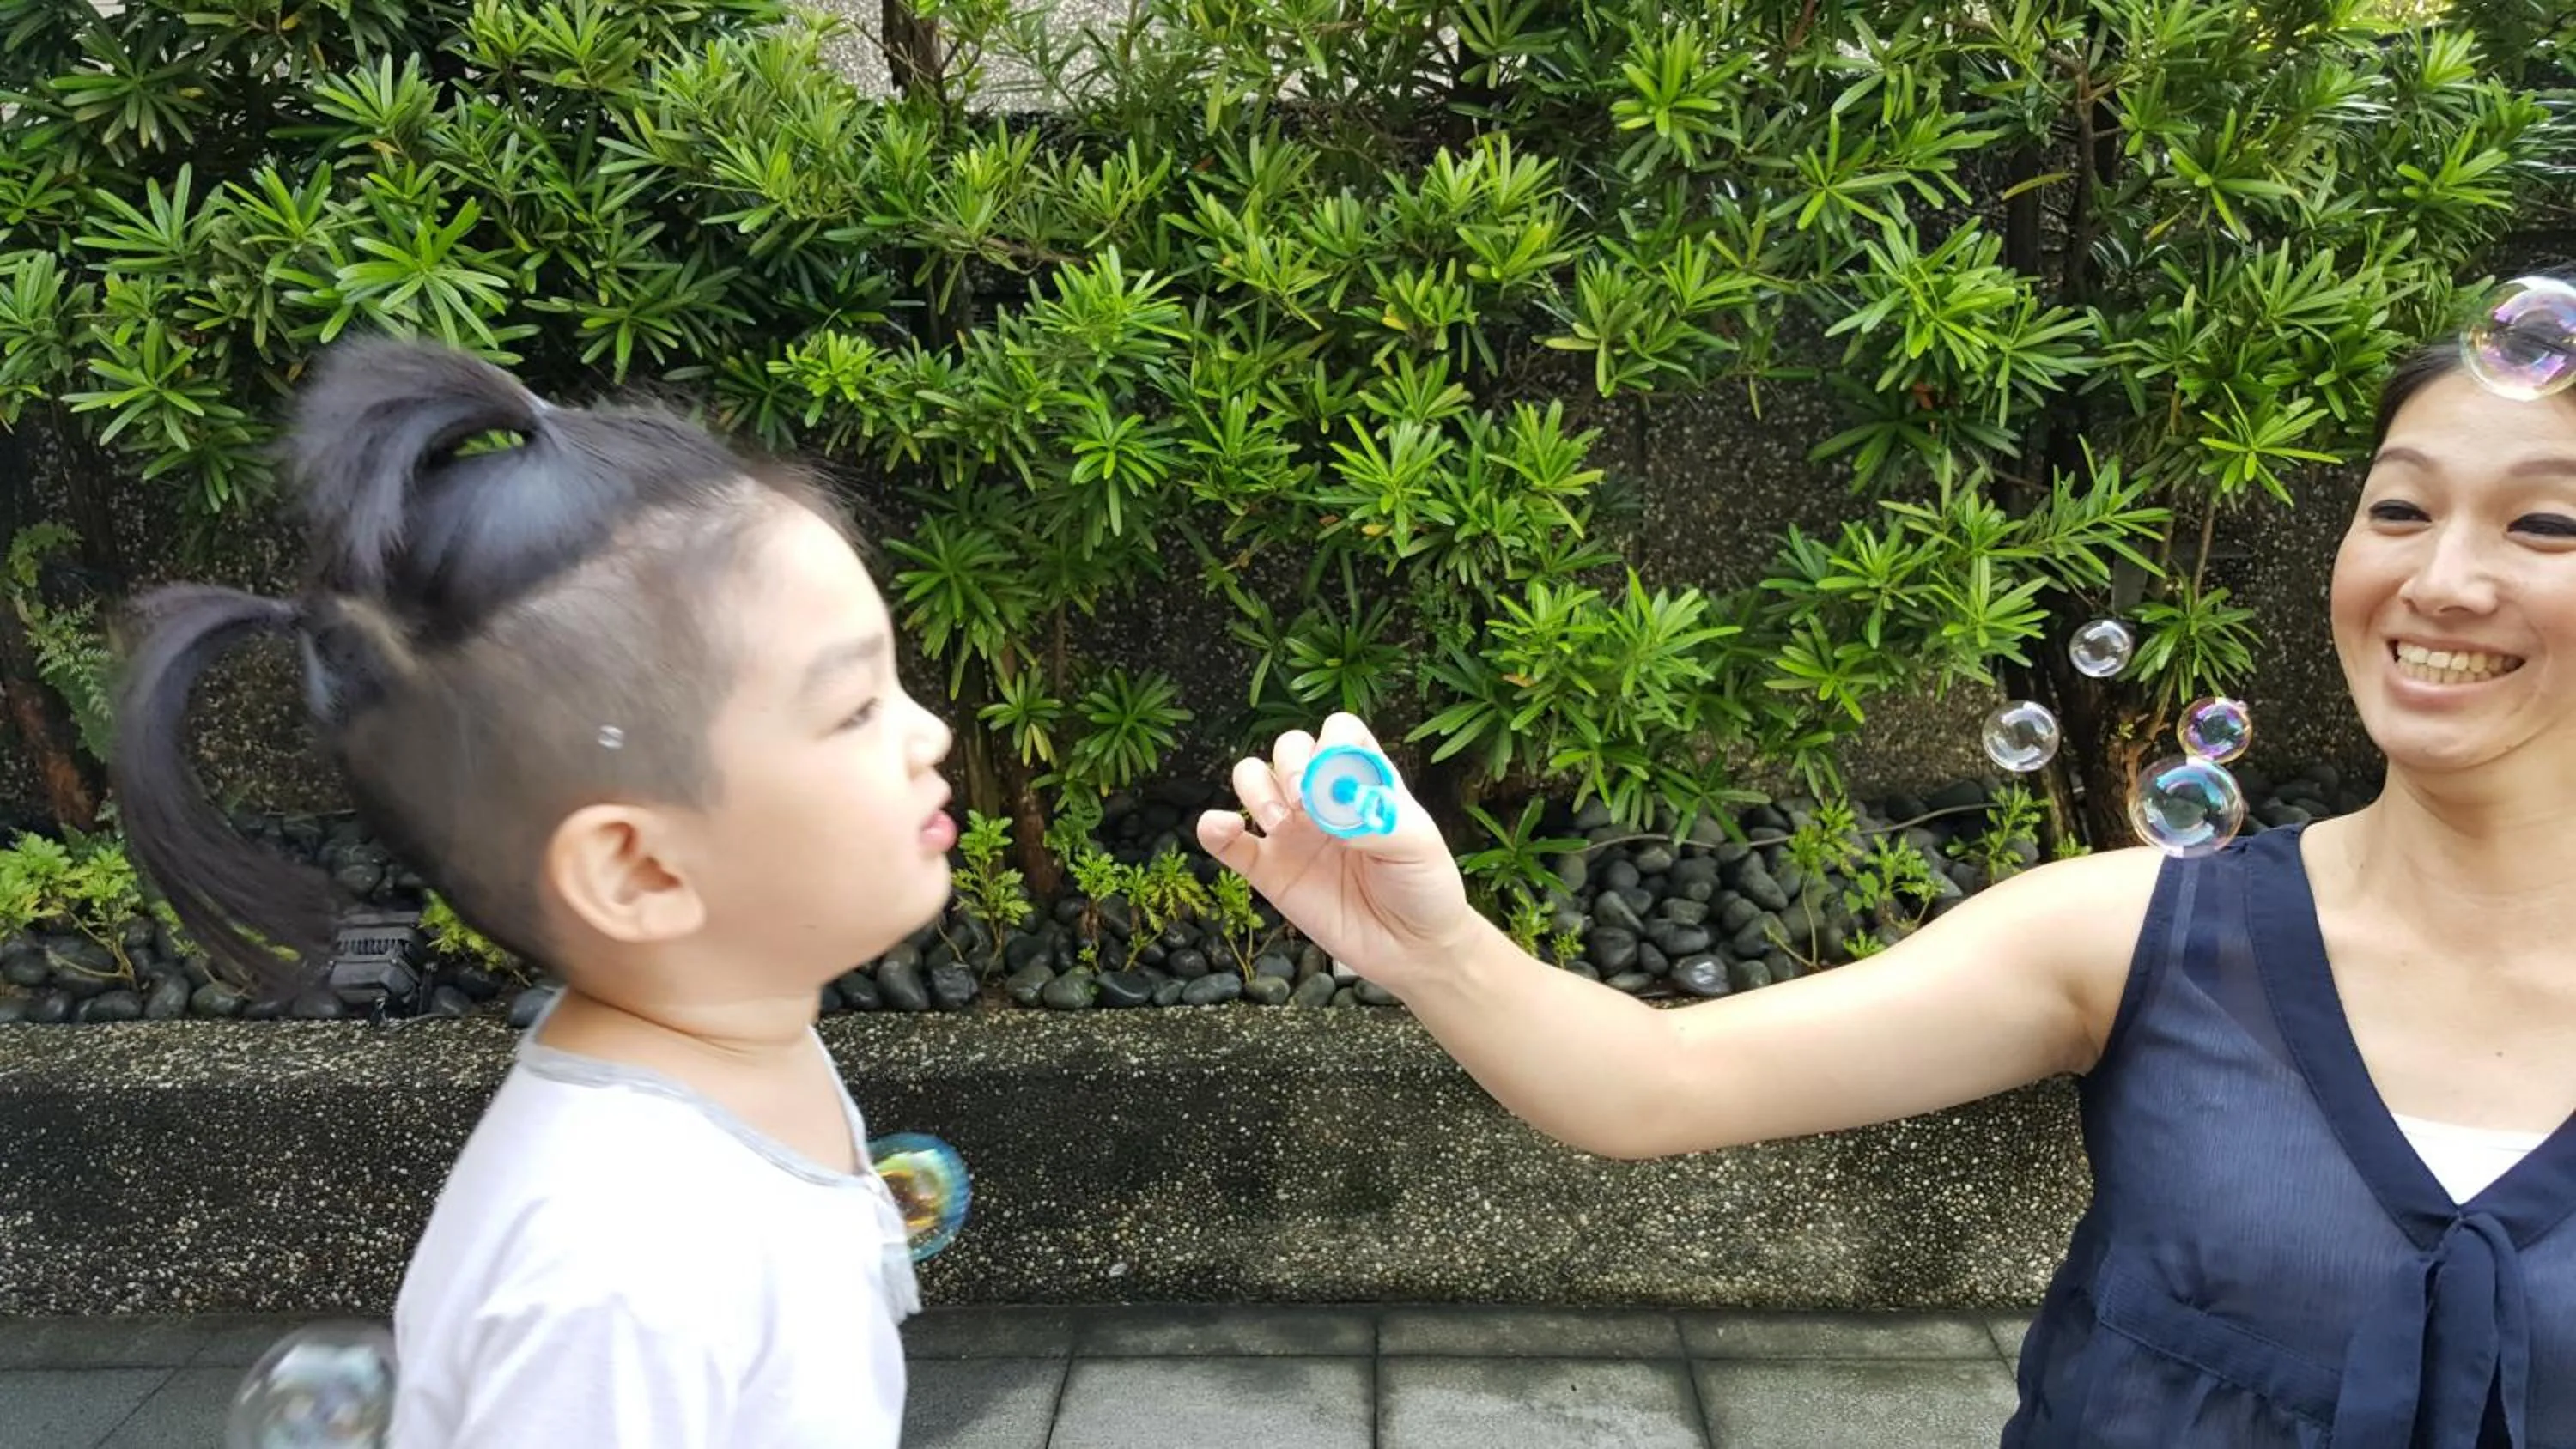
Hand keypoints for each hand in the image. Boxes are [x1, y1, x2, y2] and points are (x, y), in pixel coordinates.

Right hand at [1195, 713, 1479, 990]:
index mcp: (1364, 780)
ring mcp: (1292, 832)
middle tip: (1303, 802)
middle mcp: (1323, 797)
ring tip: (1281, 824)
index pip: (1338, 732)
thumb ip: (1375, 819)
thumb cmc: (1424, 886)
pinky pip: (1228, 842)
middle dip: (1289, 764)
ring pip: (1253, 780)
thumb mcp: (1417, 845)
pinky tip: (1221, 828)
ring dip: (1256, 789)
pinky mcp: (1269, 870)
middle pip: (1289, 747)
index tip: (1336, 780)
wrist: (1413, 948)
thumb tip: (1328, 805)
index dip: (1332, 744)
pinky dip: (1214, 828)